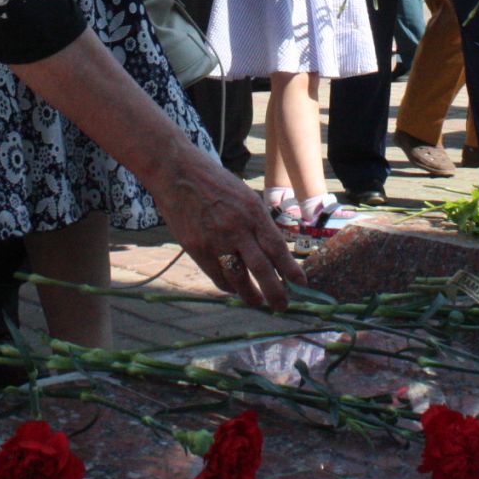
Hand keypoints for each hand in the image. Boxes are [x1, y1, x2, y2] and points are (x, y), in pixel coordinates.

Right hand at [153, 148, 303, 308]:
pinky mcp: (197, 249)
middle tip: (282, 306)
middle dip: (275, 292)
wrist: (177, 172)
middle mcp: (237, 228)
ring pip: (238, 279)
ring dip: (251, 295)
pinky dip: (228, 286)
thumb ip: (257, 221)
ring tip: (258, 302)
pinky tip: (233, 288)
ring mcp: (216, 240)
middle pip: (262, 269)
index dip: (290, 269)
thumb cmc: (214, 182)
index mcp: (253, 212)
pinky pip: (217, 276)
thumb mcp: (244, 195)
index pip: (277, 248)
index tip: (301, 284)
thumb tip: (272, 249)